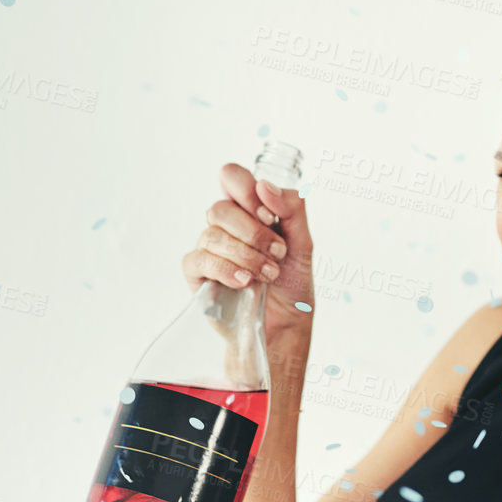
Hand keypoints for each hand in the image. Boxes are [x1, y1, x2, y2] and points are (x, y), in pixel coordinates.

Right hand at [181, 161, 313, 350]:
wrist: (285, 324)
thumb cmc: (291, 283)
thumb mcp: (303, 244)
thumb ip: (293, 209)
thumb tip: (265, 186)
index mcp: (247, 210)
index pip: (231, 177)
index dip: (246, 192)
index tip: (270, 217)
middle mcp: (224, 226)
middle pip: (220, 208)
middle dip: (253, 232)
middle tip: (277, 253)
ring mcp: (209, 248)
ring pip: (212, 235)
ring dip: (246, 255)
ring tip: (269, 275)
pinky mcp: (198, 274)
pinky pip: (200, 259)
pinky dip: (225, 269)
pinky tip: (244, 282)